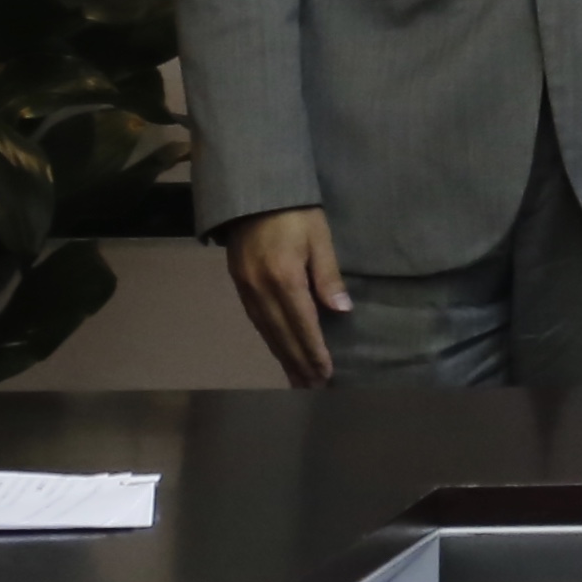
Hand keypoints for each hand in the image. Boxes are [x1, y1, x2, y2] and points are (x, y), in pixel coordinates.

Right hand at [221, 206, 346, 387]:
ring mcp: (246, 289)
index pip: (302, 324)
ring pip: (266, 332)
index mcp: (284, 278)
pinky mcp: (239, 285)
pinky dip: (270, 340)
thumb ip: (328, 276)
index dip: (314, 351)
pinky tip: (279, 350)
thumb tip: (341, 310)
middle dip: (298, 362)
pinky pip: (256, 320)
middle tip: (313, 388)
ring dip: (283, 357)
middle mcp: (260, 290)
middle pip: (281, 335)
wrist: (252, 193)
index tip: (325, 374)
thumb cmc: (295, 212)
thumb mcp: (319, 238)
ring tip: (297, 379)